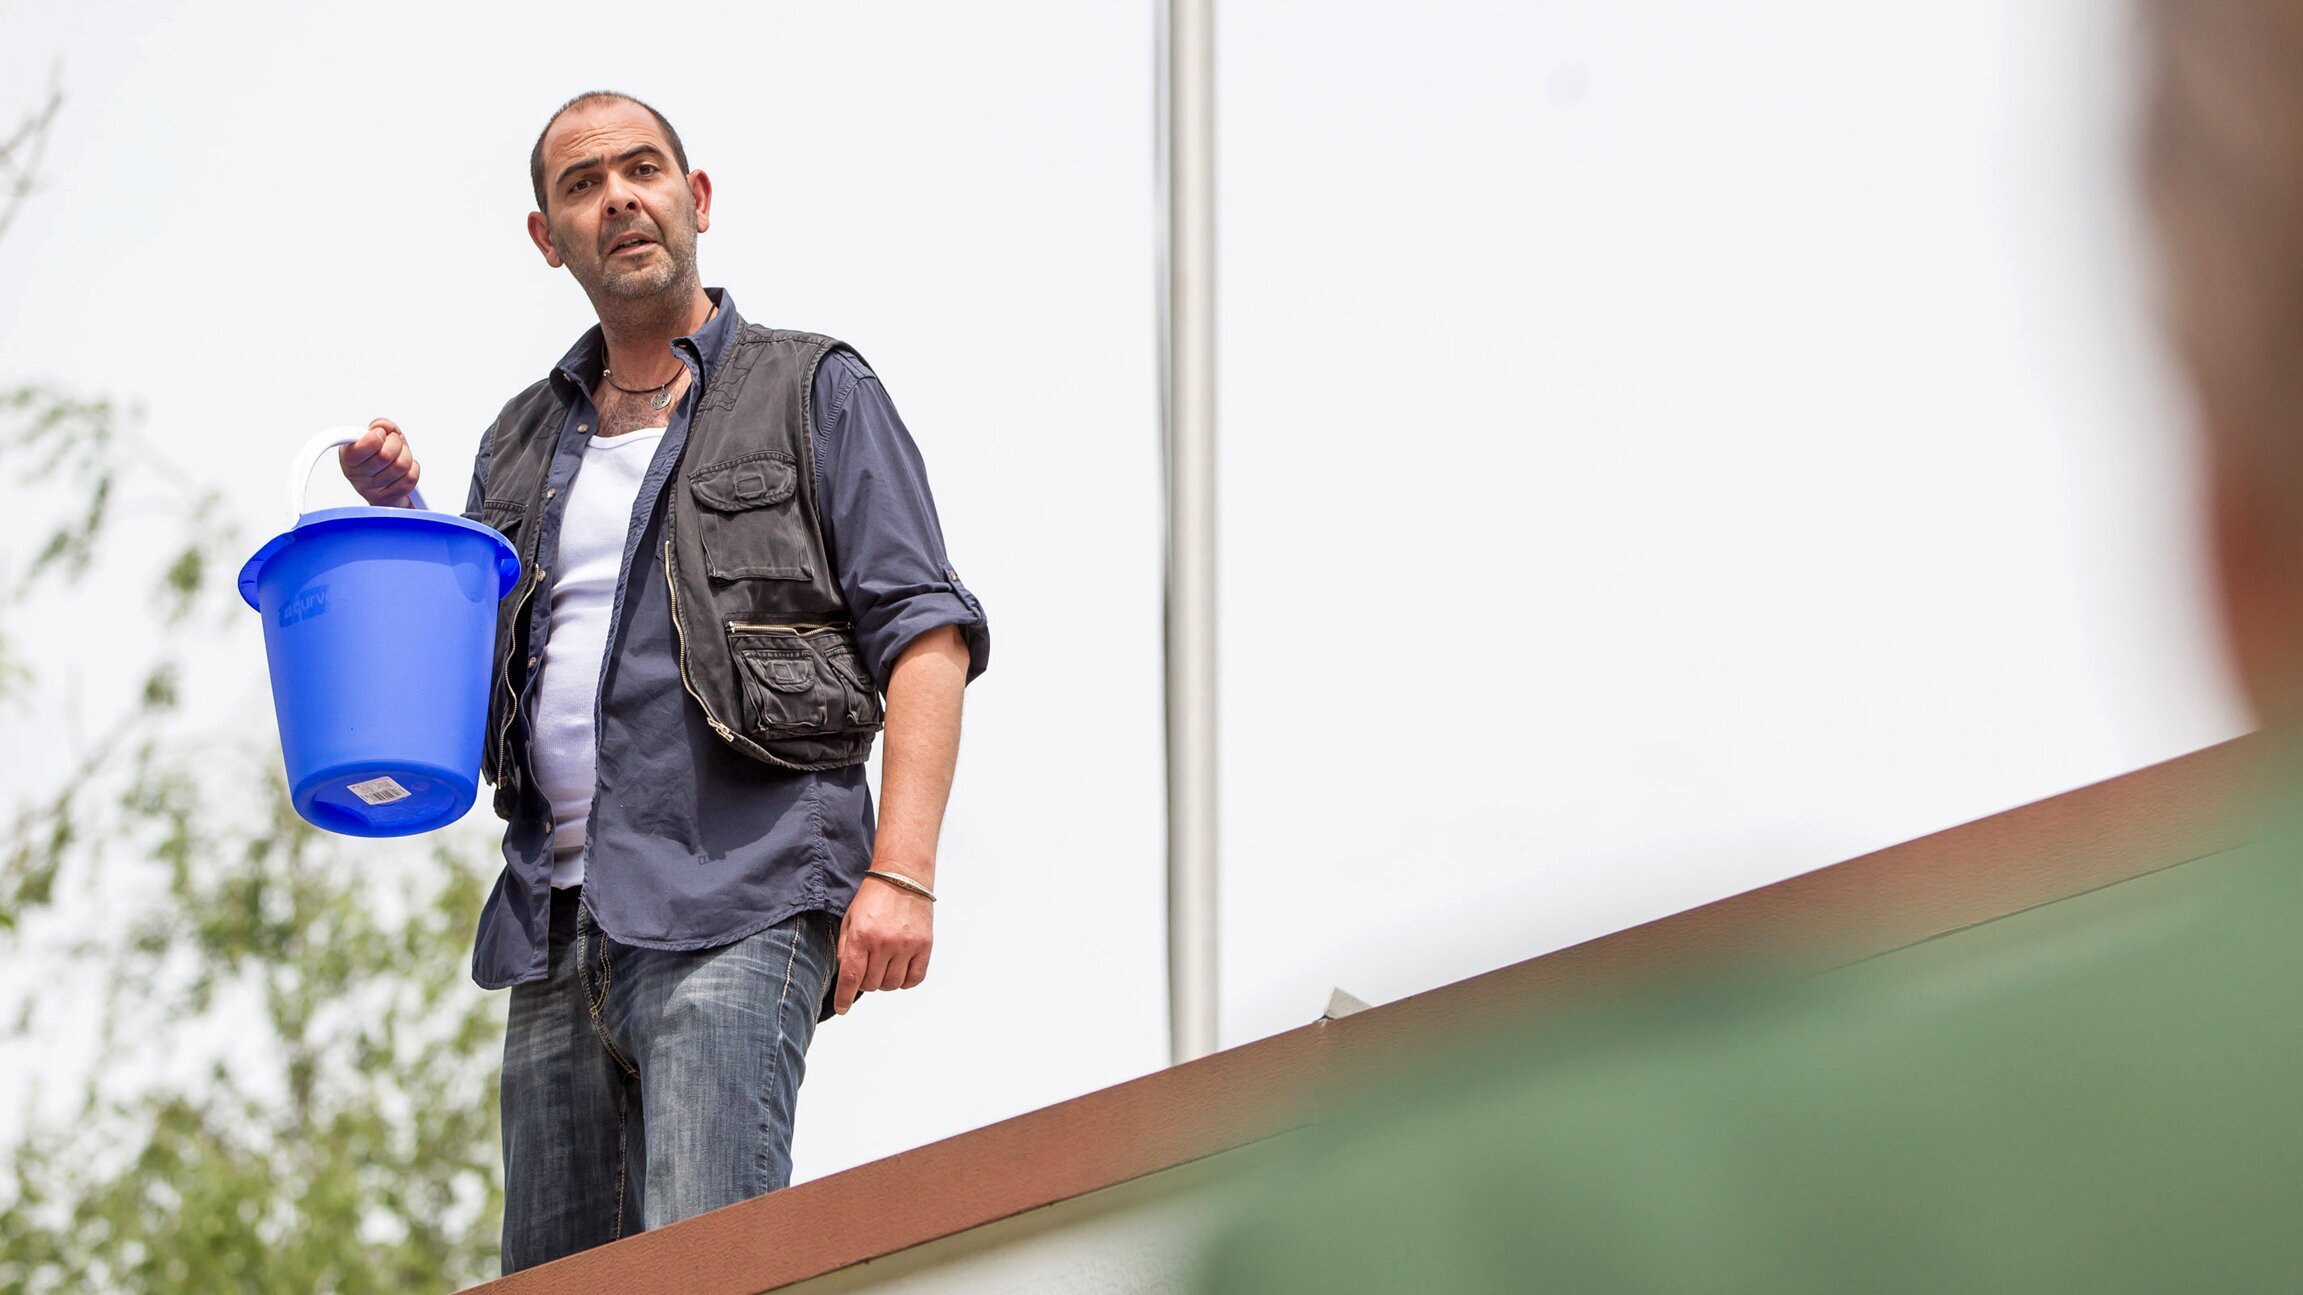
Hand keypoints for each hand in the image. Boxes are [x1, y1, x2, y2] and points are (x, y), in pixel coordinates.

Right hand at [339, 417, 421, 506]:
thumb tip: (382, 425)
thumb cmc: (382, 458)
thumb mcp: (381, 437)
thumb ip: (382, 426)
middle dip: (396, 443)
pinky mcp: (387, 500)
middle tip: (394, 442)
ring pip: (400, 466)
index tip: (379, 434)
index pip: (359, 449)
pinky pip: (410, 479)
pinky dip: (413, 469)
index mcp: (348, 456)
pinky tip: (405, 470)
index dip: (375, 438)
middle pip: (385, 455)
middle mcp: (356, 475)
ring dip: (406, 456)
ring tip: (401, 455)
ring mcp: (371, 490)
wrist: (389, 485)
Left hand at [832, 871, 933, 1014]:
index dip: (844, 998)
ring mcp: (906, 945)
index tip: (843, 1008)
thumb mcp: (849, 919)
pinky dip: (905, 979)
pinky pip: (914, 979)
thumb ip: (845, 949)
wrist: (903, 876)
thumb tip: (846, 976)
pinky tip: (900, 967)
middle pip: (871, 985)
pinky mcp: (924, 946)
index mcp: (861, 936)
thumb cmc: (874, 896)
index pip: (851, 977)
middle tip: (868, 965)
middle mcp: (884, 943)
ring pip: (892, 985)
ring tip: (884, 963)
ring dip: (885, 980)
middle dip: (865, 980)